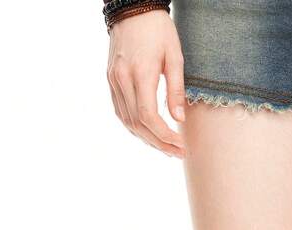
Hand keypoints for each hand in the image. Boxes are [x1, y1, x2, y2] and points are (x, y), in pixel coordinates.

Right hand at [107, 10, 185, 157]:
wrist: (132, 8)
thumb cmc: (158, 30)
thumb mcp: (175, 57)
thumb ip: (176, 90)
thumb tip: (179, 119)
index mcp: (140, 73)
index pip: (148, 116)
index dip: (164, 136)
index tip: (181, 145)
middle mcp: (122, 79)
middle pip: (137, 124)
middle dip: (158, 143)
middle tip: (178, 153)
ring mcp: (113, 80)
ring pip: (127, 121)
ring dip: (146, 138)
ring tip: (167, 148)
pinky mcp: (111, 80)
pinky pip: (121, 111)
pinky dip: (135, 126)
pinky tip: (149, 133)